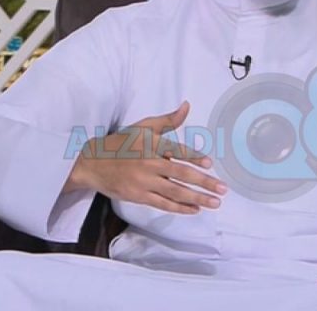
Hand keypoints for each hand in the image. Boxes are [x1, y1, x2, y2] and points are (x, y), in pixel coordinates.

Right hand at [65, 101, 227, 213]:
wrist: (93, 163)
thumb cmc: (121, 143)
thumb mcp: (143, 127)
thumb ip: (167, 120)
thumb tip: (187, 106)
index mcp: (151, 145)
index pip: (176, 151)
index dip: (193, 157)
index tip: (209, 163)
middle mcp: (148, 164)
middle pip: (180, 174)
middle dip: (204, 182)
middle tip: (223, 188)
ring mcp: (144, 182)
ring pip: (175, 192)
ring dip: (197, 198)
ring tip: (215, 202)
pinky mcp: (139, 197)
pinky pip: (163, 204)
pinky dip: (180, 208)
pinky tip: (195, 209)